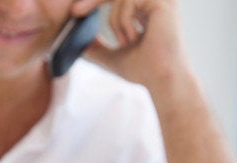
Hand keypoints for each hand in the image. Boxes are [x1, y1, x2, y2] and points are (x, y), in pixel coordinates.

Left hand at [72, 0, 191, 90]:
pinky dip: (123, 21)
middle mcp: (154, 3)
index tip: (76, 12)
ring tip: (126, 41)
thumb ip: (97, 46)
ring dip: (115, 21)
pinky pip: (128, 1)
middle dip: (93, 1)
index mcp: (146, 11)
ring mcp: (159, 1)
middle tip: (76, 11)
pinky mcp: (161, 3)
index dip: (95, 2)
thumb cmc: (143, 71)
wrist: (161, 80)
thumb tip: (77, 40)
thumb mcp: (112, 57)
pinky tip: (135, 37)